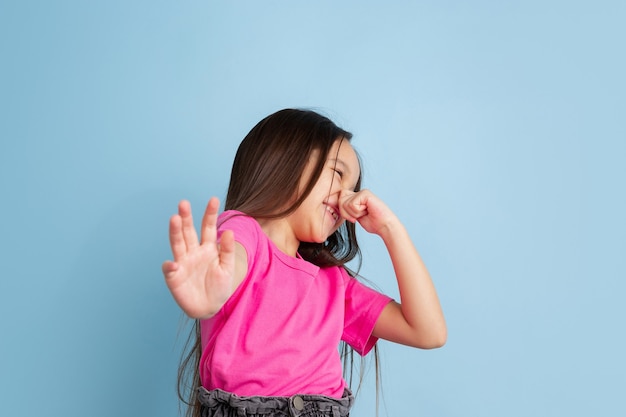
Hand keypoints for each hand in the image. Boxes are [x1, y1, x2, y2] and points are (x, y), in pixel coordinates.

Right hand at [162, 197, 234, 318]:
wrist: (210, 307)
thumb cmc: (220, 286)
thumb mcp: (228, 268)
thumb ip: (227, 251)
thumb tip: (229, 231)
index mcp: (208, 248)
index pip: (208, 227)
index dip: (210, 214)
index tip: (214, 199)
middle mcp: (193, 252)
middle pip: (188, 231)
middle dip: (186, 217)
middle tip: (184, 203)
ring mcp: (182, 263)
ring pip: (177, 244)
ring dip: (175, 232)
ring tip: (174, 218)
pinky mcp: (174, 277)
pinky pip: (170, 269)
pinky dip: (170, 266)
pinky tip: (173, 264)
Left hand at [338, 189, 397, 235]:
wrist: (385, 226)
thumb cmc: (373, 223)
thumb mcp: (355, 216)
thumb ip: (347, 210)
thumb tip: (336, 205)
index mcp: (357, 197)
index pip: (340, 199)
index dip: (343, 211)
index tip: (354, 219)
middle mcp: (359, 193)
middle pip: (340, 199)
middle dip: (346, 213)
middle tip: (357, 217)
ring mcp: (363, 192)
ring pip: (344, 203)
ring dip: (353, 213)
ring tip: (364, 213)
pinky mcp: (365, 194)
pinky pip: (352, 204)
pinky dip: (357, 212)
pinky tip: (367, 211)